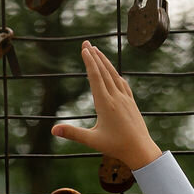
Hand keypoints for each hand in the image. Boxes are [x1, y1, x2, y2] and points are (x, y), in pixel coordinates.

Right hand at [51, 43, 161, 171]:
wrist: (141, 150)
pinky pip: (122, 83)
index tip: (84, 49)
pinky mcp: (131, 102)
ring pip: (114, 75)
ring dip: (105, 62)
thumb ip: (72, 133)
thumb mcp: (92, 141)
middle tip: (86, 43)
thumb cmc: (116, 147)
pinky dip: (115, 74)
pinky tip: (114, 72)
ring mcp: (125, 98)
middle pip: (104, 71)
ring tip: (97, 51)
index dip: (89, 62)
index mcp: (105, 103)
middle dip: (94, 56)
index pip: (95, 77)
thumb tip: (52, 130)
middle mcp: (116, 97)